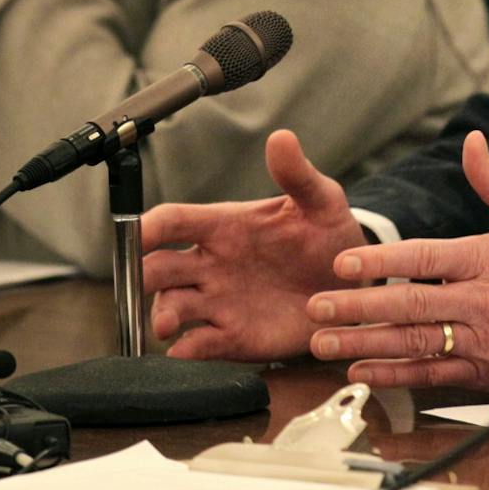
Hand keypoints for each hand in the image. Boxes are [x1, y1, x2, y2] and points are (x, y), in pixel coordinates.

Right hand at [143, 130, 369, 361]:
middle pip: (160, 267)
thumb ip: (298, 175)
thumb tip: (281, 138)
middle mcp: (212, 265)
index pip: (174, 222)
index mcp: (224, 226)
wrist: (352, 285)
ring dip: (163, 315)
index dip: (149, 226)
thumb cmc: (329, 235)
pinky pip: (201, 345)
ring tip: (167, 326)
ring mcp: (219, 302)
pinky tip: (185, 352)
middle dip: (142, 275)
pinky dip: (188, 351)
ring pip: (173, 307)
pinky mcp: (234, 337)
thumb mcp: (321, 202)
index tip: (136, 233)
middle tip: (139, 284)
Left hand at [307, 130, 488, 392]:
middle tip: (316, 307)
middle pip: (409, 303)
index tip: (343, 263)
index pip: (424, 258)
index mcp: (486, 258)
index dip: (381, 261)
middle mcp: (480, 300)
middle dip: (358, 306)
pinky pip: (433, 375)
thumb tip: (473, 140)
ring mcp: (481, 339)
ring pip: (414, 342)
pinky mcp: (485, 372)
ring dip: (365, 342)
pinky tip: (362, 370)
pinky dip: (395, 375)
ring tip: (323, 343)